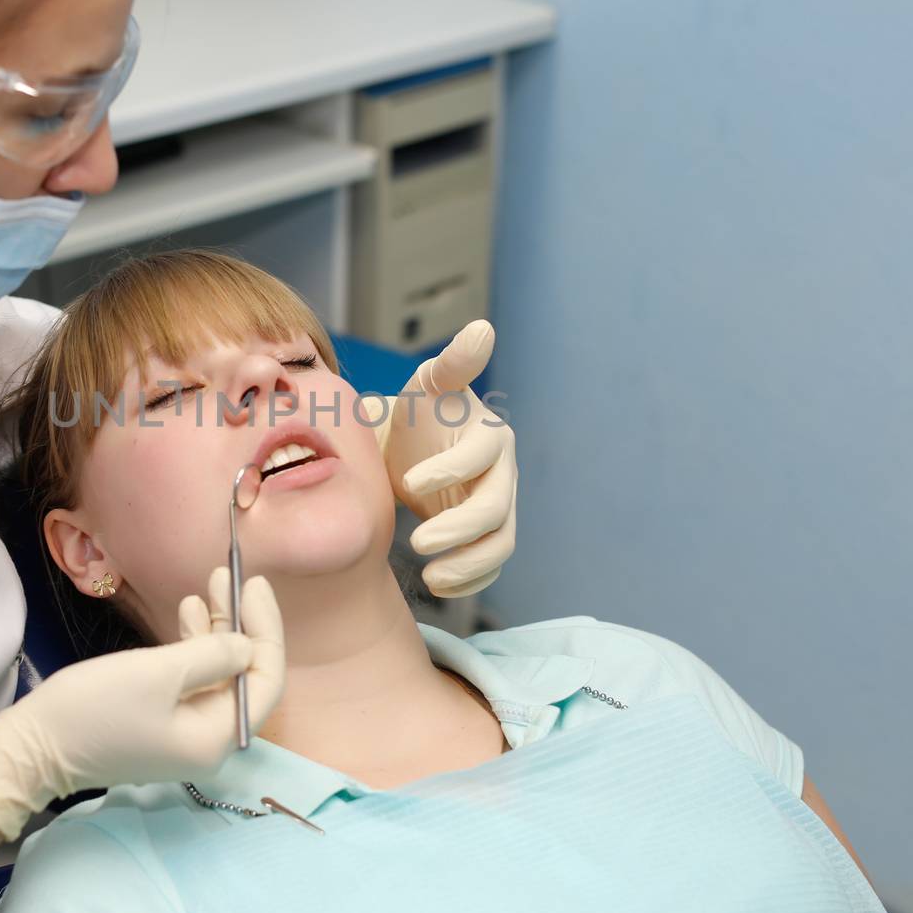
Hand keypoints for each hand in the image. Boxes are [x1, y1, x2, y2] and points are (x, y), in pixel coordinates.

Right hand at [0, 567, 284, 838]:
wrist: (32, 748)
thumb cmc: (95, 708)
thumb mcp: (159, 673)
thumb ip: (211, 656)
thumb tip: (246, 646)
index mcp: (216, 738)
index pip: (264, 681)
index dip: (265, 630)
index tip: (255, 585)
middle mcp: (208, 742)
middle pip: (245, 676)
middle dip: (242, 624)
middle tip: (234, 576)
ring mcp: (184, 735)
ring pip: (218, 674)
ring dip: (216, 629)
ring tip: (210, 584)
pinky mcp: (161, 724)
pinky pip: (193, 682)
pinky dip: (193, 646)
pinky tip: (188, 612)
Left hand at [365, 319, 517, 598]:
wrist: (409, 451)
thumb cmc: (421, 412)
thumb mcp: (430, 384)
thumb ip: (455, 363)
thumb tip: (482, 327)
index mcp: (492, 437)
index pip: (481, 458)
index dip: (450, 471)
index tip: (410, 483)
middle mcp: (503, 475)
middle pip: (495, 510)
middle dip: (459, 530)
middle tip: (417, 543)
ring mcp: (498, 508)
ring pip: (499, 545)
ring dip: (468, 565)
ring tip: (430, 576)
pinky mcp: (487, 538)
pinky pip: (489, 566)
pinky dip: (470, 580)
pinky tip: (438, 584)